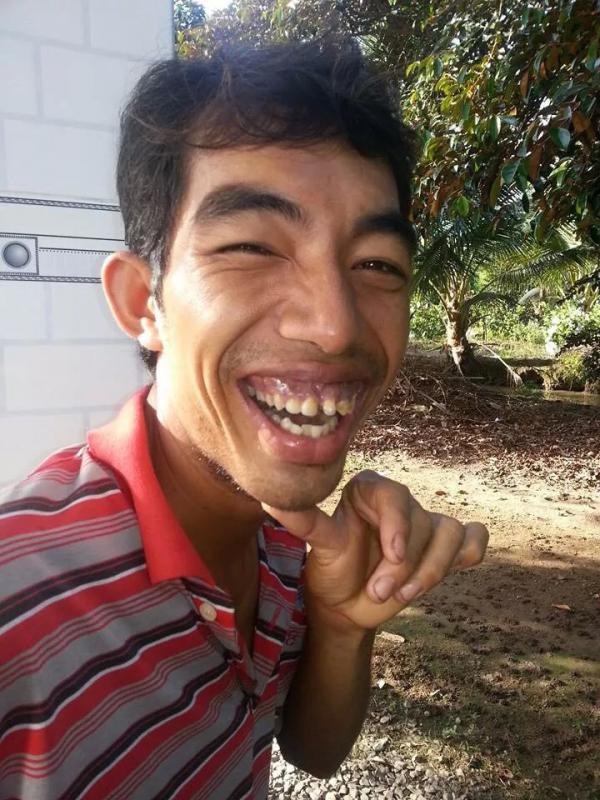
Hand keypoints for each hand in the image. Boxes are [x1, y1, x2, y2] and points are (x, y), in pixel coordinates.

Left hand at [262, 470, 488, 632]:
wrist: (346, 605)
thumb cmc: (332, 570)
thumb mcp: (318, 546)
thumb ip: (303, 521)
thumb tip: (273, 500)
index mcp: (369, 489)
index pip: (395, 496)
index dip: (399, 527)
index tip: (391, 557)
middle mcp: (400, 501)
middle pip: (422, 524)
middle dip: (404, 566)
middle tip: (379, 591)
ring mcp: (425, 523)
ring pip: (451, 533)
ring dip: (432, 570)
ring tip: (403, 595)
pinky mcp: (444, 546)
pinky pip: (474, 538)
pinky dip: (471, 551)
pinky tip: (457, 565)